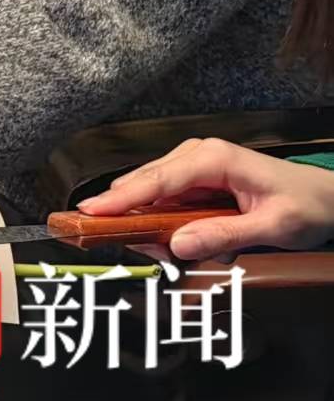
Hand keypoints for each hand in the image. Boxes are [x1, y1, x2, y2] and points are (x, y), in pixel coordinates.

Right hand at [77, 138, 333, 260]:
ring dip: (148, 219)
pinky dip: (163, 219)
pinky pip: (166, 199)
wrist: (328, 197)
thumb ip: (225, 235)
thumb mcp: (272, 226)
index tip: (91, 210)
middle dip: (129, 212)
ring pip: (152, 191)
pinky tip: (177, 237)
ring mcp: (195, 165)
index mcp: (213, 158)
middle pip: (146, 182)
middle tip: (123, 241)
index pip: (158, 179)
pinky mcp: (196, 179)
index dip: (121, 197)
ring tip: (155, 244)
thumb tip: (178, 245)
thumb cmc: (307, 204)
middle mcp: (198, 155)